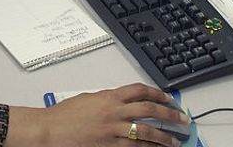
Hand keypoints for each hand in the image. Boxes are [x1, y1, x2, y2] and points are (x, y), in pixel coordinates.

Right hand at [5, 84, 189, 146]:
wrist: (50, 130)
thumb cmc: (63, 116)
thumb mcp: (88, 99)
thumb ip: (106, 100)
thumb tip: (121, 103)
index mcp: (109, 96)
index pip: (140, 90)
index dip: (158, 93)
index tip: (169, 99)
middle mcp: (114, 111)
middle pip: (149, 110)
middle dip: (169, 115)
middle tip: (182, 120)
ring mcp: (113, 130)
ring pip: (146, 131)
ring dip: (164, 136)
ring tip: (175, 140)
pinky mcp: (109, 145)